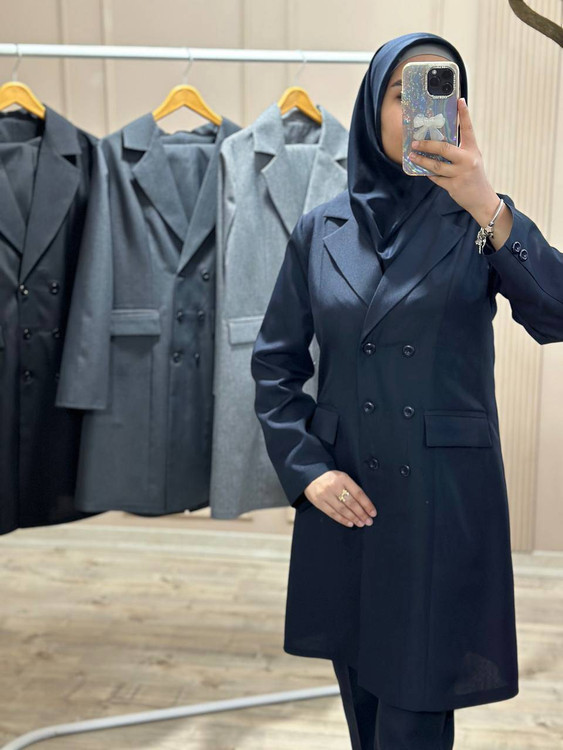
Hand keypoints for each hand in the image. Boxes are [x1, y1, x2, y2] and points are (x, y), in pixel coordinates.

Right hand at [304, 470, 377, 527]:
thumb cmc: (330, 477)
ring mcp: (325, 495)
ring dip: (353, 518)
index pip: (358, 493)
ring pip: (342, 509)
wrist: (310, 475)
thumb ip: (351, 487)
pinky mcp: (318, 502)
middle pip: (351, 503)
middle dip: (361, 513)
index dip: (366, 504)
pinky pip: (332, 513)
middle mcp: (334, 486)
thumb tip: (364, 504)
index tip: (373, 512)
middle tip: (369, 521)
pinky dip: (342, 520)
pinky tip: (350, 523)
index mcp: (342, 478)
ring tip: (361, 523)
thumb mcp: (342, 477)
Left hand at [407, 97, 498, 216]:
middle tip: (415, 143)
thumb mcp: (472, 159)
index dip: (464, 114)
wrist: (482, 199)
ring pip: (436, 166)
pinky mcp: (454, 186)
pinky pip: (436, 178)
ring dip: (422, 161)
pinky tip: (421, 170)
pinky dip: (428, 174)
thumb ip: (459, 151)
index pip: (469, 129)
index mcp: (473, 150)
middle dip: (427, 145)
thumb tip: (438, 142)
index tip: (459, 100)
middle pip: (444, 149)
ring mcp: (460, 174)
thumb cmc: (474, 176)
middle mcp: (468, 160)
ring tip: (412, 156)